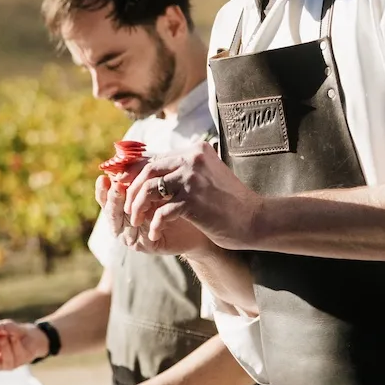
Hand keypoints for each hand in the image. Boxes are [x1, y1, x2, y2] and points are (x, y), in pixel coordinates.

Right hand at [0, 319, 49, 370]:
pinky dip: (14, 344)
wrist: (31, 334)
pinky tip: (15, 337)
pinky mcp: (19, 363)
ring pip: (3, 360)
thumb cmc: (12, 331)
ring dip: (3, 346)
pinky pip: (15, 355)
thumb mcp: (1, 327)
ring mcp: (7, 365)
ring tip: (5, 336)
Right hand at [96, 169, 205, 255]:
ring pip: (116, 221)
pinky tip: (133, 216)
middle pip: (108, 207)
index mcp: (126, 203)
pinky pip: (131, 235)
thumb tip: (127, 153)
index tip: (105, 173)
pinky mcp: (142, 245)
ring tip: (118, 193)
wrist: (202, 222)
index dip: (104, 185)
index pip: (107, 194)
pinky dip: (130, 225)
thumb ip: (144, 172)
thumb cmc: (181, 198)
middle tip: (112, 183)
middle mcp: (125, 219)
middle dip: (109, 195)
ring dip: (116, 207)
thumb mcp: (160, 183)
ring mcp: (132, 233)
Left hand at [124, 142, 261, 249]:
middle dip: (133, 191)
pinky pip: (161, 212)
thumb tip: (155, 174)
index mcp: (196, 151)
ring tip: (136, 221)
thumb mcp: (208, 176)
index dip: (139, 176)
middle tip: (129, 208)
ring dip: (138, 207)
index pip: (157, 159)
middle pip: (148, 171)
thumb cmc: (230, 202)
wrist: (255, 219)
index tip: (130, 192)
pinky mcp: (192, 201)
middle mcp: (192, 160)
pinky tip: (155, 233)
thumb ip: (186, 171)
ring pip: (149, 189)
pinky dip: (155, 224)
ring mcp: (192, 179)